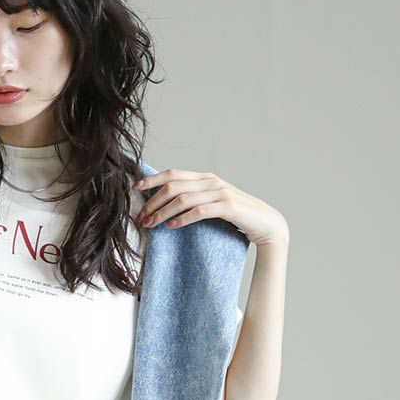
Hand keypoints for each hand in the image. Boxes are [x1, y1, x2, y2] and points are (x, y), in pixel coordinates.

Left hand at [133, 168, 287, 248]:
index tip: (134, 188)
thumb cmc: (236, 215)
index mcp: (205, 178)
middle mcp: (211, 181)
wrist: (266, 223)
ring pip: (183, 198)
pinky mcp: (228, 207)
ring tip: (150, 224)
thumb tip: (166, 205)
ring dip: (162, 212)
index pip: (173, 173)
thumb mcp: (212, 203)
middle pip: (173, 185)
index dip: (152, 179)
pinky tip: (171, 226)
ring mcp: (220, 192)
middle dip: (152, 201)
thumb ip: (193, 199)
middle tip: (140, 217)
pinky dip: (183, 218)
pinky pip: (200, 211)